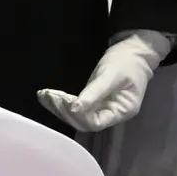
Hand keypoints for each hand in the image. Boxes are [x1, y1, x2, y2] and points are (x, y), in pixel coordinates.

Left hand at [41, 30, 168, 132]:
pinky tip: (46, 96)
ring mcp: (101, 109)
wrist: (133, 53)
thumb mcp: (110, 76)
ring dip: (58, 107)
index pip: (95, 123)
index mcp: (121, 111)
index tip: (64, 100)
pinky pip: (75, 107)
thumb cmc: (126, 63)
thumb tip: (75, 109)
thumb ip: (94, 93)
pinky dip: (60, 103)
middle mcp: (111, 114)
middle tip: (49, 95)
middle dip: (64, 110)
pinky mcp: (93, 102)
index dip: (78, 115)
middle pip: (83, 122)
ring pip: (76, 116)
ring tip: (44, 95)